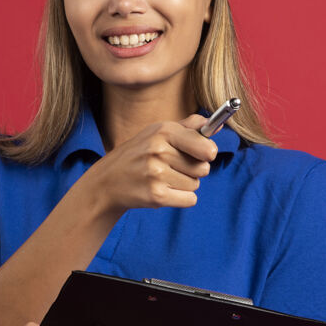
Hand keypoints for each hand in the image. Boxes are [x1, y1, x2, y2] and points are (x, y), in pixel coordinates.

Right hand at [83, 114, 215, 211]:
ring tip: (164, 178)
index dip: (208, 152)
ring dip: (184, 184)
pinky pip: (190, 200)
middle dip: (194, 170)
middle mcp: (160, 151)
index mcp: (164, 131)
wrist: (108, 181)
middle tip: (174, 167)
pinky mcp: (156, 195)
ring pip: (196, 184)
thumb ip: (189, 126)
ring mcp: (156, 174)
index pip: (206, 147)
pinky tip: (164, 190)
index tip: (203, 154)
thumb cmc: (139, 154)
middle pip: (204, 168)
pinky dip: (181, 198)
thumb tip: (218, 125)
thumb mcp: (158, 132)